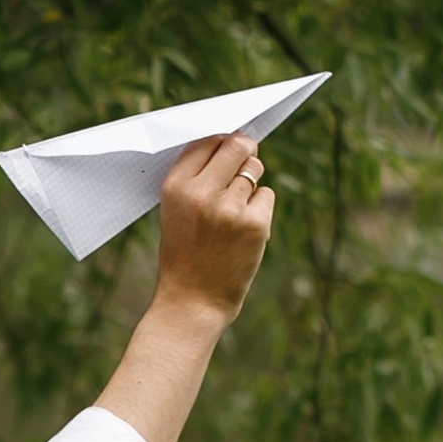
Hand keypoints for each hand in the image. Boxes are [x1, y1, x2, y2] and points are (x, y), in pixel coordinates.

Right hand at [151, 130, 275, 324]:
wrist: (192, 301)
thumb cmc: (184, 254)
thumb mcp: (175, 211)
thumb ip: (196, 177)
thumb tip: (232, 140)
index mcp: (176, 187)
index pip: (207, 140)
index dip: (221, 141)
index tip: (227, 149)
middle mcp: (201, 193)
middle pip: (237, 145)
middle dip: (245, 149)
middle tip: (245, 160)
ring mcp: (230, 208)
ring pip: (254, 169)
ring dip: (250, 183)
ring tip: (234, 210)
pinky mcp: (254, 224)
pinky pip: (267, 195)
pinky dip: (260, 208)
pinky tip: (243, 229)